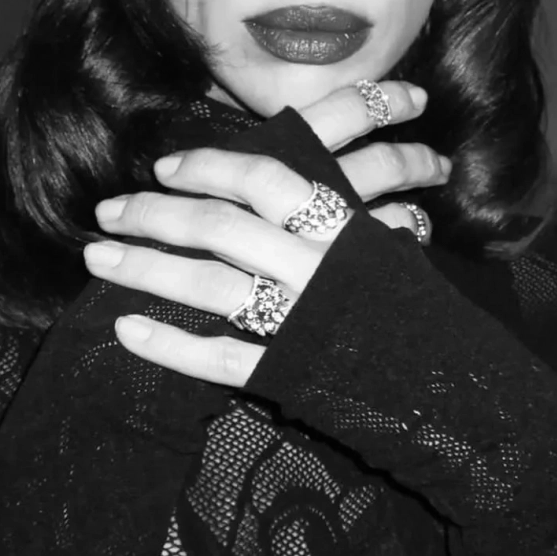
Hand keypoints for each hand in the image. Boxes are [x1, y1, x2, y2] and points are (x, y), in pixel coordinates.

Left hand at [85, 80, 449, 386]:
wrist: (457, 388)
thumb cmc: (417, 308)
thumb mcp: (381, 245)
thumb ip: (334, 215)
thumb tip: (267, 187)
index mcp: (341, 227)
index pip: (265, 178)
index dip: (209, 166)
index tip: (163, 166)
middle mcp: (315, 267)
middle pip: (222, 227)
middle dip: (156, 215)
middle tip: (108, 211)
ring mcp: (300, 320)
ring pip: (211, 286)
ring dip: (147, 270)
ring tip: (100, 260)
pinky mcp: (290, 372)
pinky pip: (221, 358)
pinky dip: (172, 346)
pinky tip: (128, 331)